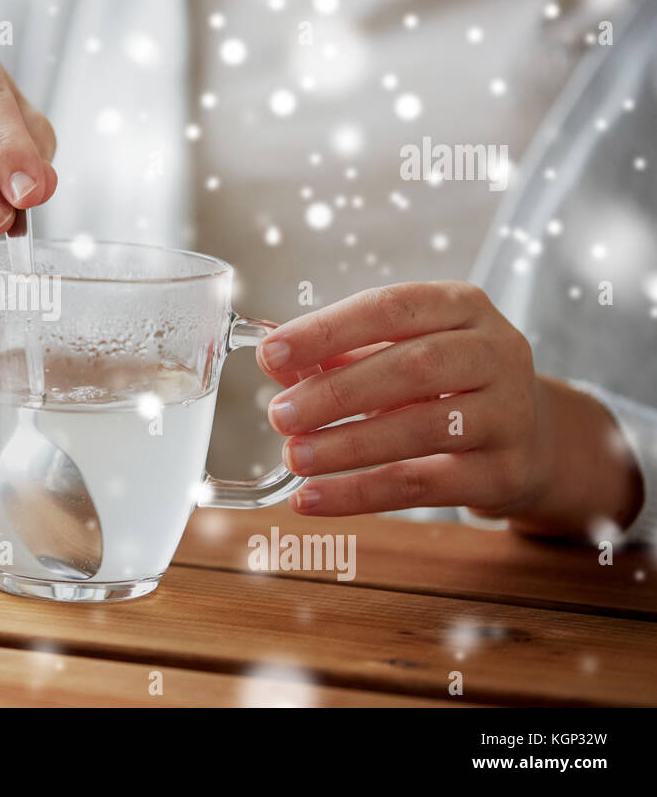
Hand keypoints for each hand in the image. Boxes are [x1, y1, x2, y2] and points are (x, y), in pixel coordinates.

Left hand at [256, 282, 553, 518]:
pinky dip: (360, 494)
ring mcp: (509, 413)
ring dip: (347, 445)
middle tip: (279, 415)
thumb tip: (274, 359)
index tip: (270, 353)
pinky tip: (312, 499)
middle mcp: (495, 352)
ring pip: (421, 428)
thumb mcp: (397, 352)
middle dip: (336, 392)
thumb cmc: (446, 383)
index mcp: (461, 306)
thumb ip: (335, 353)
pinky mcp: (503, 473)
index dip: (327, 330)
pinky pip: (422, 485)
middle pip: (412, 367)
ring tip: (293, 458)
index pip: (389, 307)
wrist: (534, 437)